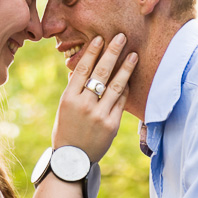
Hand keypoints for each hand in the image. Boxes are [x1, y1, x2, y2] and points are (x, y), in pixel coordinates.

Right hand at [51, 34, 137, 162]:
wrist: (72, 161)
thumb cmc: (66, 131)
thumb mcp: (63, 109)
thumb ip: (72, 89)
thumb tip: (78, 67)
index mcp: (68, 99)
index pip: (82, 69)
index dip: (92, 52)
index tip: (100, 38)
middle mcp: (84, 105)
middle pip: (101, 73)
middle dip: (112, 52)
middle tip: (121, 37)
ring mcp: (99, 115)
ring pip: (115, 86)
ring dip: (126, 68)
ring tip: (134, 55)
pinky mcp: (111, 125)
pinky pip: (121, 102)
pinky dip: (125, 89)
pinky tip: (129, 79)